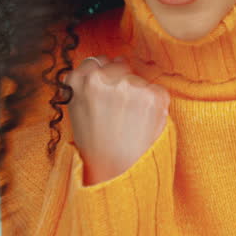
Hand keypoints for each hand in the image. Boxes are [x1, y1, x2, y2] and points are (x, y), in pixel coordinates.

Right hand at [60, 55, 170, 185]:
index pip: (97, 61)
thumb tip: (102, 63)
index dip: (105, 77)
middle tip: (119, 112)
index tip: (107, 94)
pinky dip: (155, 106)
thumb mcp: (77, 110)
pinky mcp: (154, 95)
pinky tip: (143, 124)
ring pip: (139, 79)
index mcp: (79, 80)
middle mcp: (103, 78)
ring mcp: (130, 85)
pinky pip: (158, 92)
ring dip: (139, 95)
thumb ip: (86, 85)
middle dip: (122, 81)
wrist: (114, 174)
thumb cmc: (96, 145)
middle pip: (120, 65)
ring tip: (130, 123)